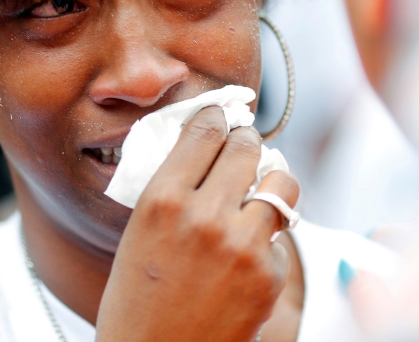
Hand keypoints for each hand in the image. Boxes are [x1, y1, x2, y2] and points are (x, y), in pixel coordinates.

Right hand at [96, 106, 298, 341]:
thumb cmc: (136, 301)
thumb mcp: (139, 234)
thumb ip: (171, 188)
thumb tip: (205, 146)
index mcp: (162, 200)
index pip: (205, 130)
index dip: (217, 116)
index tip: (222, 116)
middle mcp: (204, 216)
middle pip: (246, 146)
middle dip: (247, 141)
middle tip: (245, 146)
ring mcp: (242, 246)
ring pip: (281, 182)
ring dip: (272, 180)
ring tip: (261, 189)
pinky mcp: (268, 276)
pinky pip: (280, 236)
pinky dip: (268, 240)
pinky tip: (247, 255)